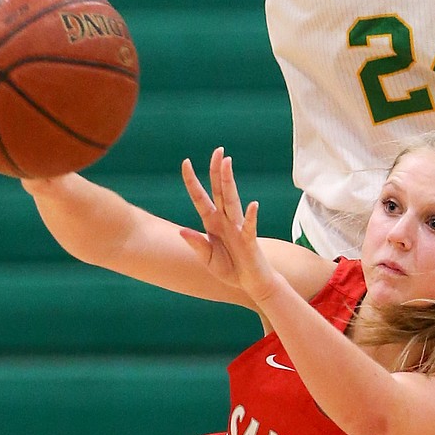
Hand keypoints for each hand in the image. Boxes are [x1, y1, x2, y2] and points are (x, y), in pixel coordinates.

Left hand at [180, 148, 276, 303]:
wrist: (252, 284)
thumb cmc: (231, 269)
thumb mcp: (208, 260)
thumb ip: (197, 245)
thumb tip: (182, 231)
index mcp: (213, 224)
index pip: (201, 198)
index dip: (193, 182)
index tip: (186, 162)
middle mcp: (225, 221)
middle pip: (219, 191)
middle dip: (217, 171)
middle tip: (218, 150)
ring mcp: (238, 228)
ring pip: (232, 201)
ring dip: (229, 182)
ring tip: (228, 164)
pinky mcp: (249, 241)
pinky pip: (249, 227)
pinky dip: (250, 217)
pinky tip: (252, 205)